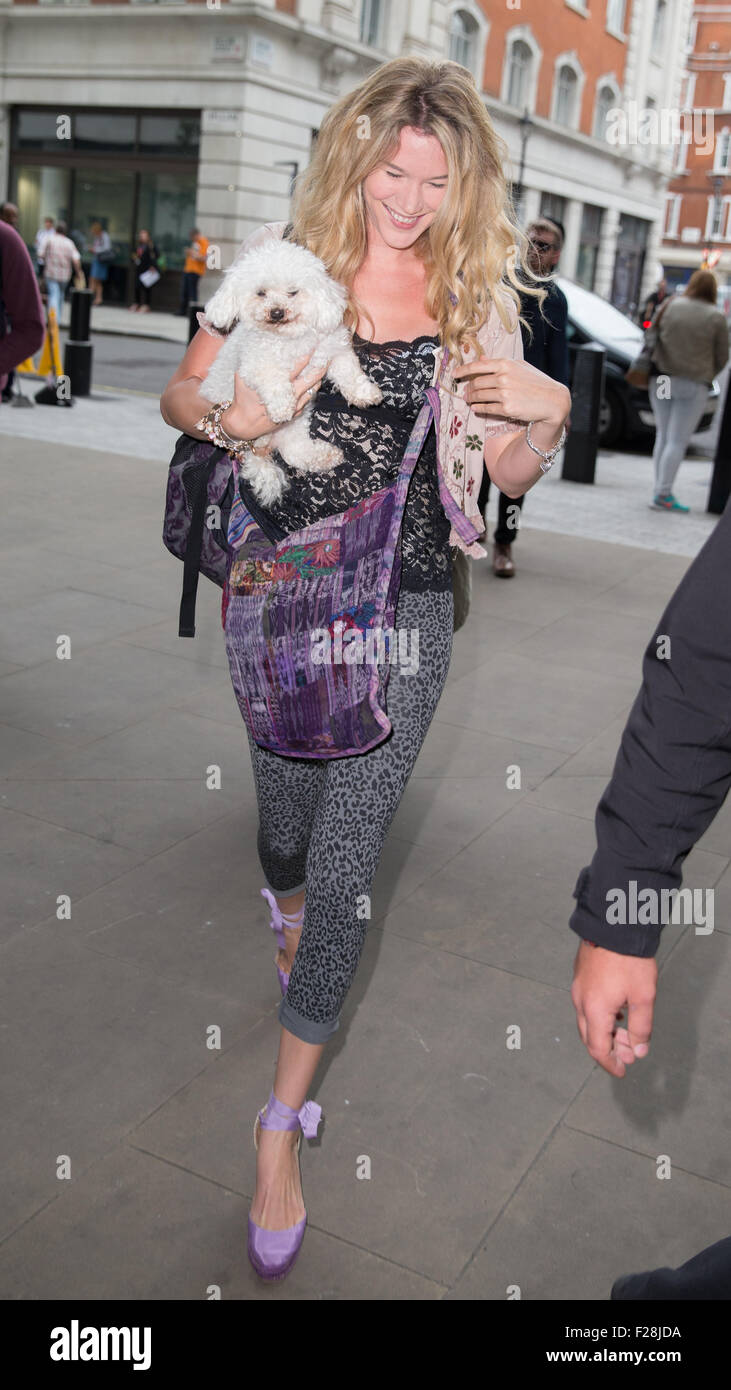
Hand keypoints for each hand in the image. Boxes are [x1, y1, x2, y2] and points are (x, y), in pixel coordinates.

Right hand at [220, 350, 325, 441]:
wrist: (244, 425)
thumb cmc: (243, 399)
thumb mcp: (242, 378)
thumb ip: (253, 363)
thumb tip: (258, 346)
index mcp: (278, 384)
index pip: (297, 366)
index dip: (307, 354)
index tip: (313, 343)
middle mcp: (289, 395)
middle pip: (311, 377)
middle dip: (320, 364)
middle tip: (326, 352)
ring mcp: (294, 406)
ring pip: (313, 389)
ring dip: (319, 376)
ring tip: (324, 363)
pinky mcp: (294, 413)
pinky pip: (308, 399)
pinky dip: (313, 389)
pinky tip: (316, 381)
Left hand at [452, 357, 570, 428]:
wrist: (552, 400)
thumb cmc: (536, 382)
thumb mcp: (520, 367)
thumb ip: (499, 363)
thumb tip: (480, 358)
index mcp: (506, 364)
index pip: (478, 366)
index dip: (463, 370)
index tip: (455, 374)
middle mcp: (503, 377)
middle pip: (476, 383)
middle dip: (468, 388)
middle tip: (465, 392)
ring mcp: (504, 393)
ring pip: (479, 396)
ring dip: (471, 398)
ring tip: (468, 400)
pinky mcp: (507, 408)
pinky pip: (486, 408)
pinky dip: (478, 408)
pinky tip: (475, 408)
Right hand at [571, 940, 656, 1076]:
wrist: (613, 924)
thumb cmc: (629, 960)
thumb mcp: (643, 997)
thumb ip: (641, 1028)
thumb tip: (637, 1052)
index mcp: (594, 1011)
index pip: (598, 1049)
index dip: (610, 1064)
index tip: (622, 1071)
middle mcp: (580, 1002)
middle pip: (589, 1037)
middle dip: (608, 1049)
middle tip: (628, 1052)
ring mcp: (578, 988)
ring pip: (586, 1021)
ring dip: (604, 1032)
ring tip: (626, 1031)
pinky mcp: (580, 976)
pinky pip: (586, 1005)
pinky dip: (600, 1017)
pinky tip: (617, 1010)